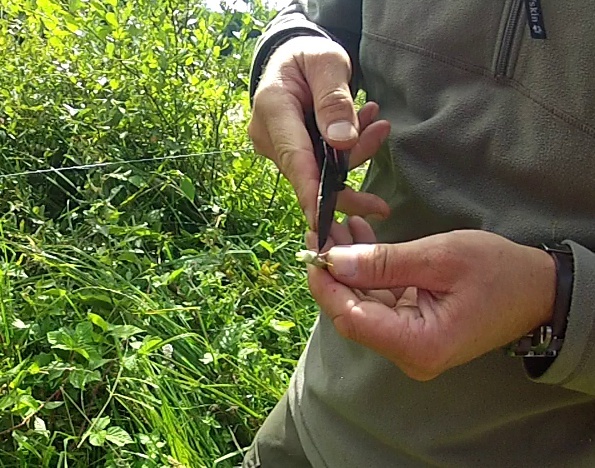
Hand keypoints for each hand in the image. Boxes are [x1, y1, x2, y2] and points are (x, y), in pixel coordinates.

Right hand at [249, 36, 390, 227]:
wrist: (292, 59)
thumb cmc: (307, 56)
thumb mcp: (326, 63)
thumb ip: (333, 100)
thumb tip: (342, 142)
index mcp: (272, 109)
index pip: (294, 159)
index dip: (311, 193)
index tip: (324, 222)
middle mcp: (268, 136)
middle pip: (312, 170)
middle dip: (351, 162)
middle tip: (382, 133)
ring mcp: (278, 148)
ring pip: (320, 170)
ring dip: (353, 152)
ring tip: (376, 122)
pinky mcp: (291, 154)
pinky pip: (322, 165)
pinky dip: (346, 152)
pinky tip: (364, 127)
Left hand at [307, 229, 556, 380]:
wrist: (537, 289)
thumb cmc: (498, 272)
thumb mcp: (440, 258)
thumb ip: (384, 263)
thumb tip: (334, 261)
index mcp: (417, 344)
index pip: (350, 317)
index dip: (324, 283)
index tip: (312, 247)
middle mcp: (408, 352)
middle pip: (352, 311)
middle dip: (334, 269)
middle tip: (322, 228)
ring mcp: (410, 343)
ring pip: (363, 303)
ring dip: (349, 265)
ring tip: (338, 226)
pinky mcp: (413, 329)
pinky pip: (380, 300)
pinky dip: (368, 270)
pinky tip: (359, 238)